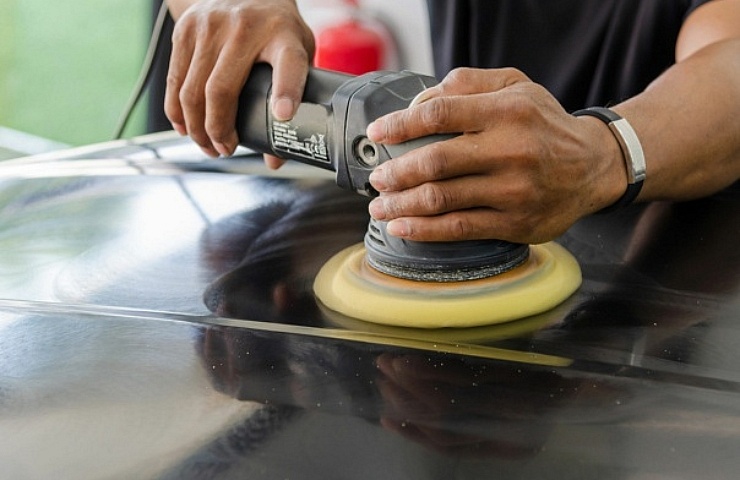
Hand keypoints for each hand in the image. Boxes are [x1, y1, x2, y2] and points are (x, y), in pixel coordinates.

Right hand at [165, 0, 314, 165]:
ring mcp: (210, 26)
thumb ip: (294, 100)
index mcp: (283, 35)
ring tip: (208, 145)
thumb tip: (275, 158)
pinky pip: (174, 80)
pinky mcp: (185, 30)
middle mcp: (244, 28)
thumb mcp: (297, 54)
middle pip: (221, 91)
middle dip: (219, 131)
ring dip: (196, 128)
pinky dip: (176, 111)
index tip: (283, 115)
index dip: (286, 92)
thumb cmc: (276, 29)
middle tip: (226, 149)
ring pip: (192, 91)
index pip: (288, 64)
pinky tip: (185, 127)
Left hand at [366, 68, 626, 243]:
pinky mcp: (515, 223)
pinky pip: (459, 229)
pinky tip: (402, 228)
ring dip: (400, 205)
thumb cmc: (545, 125)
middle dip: (395, 173)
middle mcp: (511, 151)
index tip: (377, 133)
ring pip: (441, 200)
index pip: (440, 114)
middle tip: (376, 178)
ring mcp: (513, 191)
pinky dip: (423, 231)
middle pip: (435, 162)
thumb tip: (419, 102)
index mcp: (507, 111)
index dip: (401, 124)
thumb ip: (468, 84)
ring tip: (380, 206)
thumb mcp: (516, 87)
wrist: (594, 167)